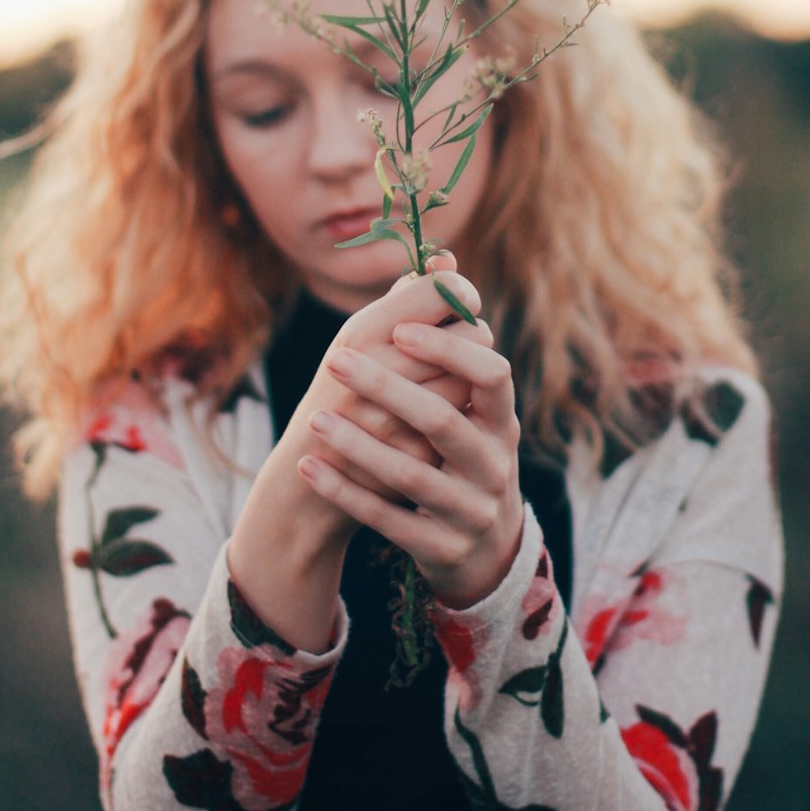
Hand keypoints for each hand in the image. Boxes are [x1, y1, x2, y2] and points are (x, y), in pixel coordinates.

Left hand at [226, 258, 486, 652]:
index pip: (492, 374)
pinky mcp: (441, 548)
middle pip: (443, 420)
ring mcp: (470, 510)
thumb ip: (450, 338)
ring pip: (410, 473)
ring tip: (314, 418)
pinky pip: (387, 519)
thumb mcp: (469, 406)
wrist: (481, 549)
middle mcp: (494, 463)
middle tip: (335, 358)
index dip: (450, 350)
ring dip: (357, 444)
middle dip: (387, 388)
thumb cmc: (463, 452)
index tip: (400, 330)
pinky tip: (308, 466)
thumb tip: (442, 261)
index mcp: (501, 420)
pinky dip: (344, 491)